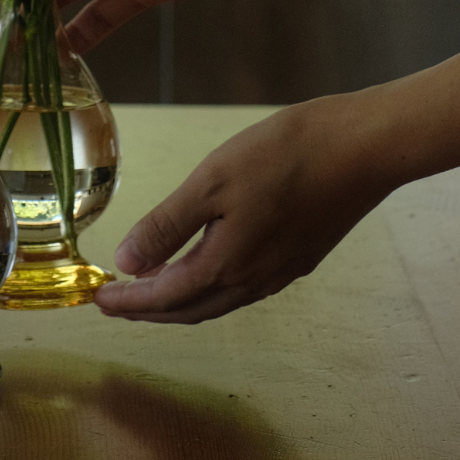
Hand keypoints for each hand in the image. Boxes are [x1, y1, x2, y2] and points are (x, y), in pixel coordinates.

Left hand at [94, 92, 396, 323]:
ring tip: (152, 289)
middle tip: (115, 302)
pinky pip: (243, 288)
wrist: (361, 149)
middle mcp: (254, 279)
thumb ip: (168, 225)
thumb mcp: (212, 181)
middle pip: (190, 309)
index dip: (128, 301)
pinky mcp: (300, 256)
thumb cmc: (285, 156)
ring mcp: (281, 271)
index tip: (97, 299)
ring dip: (180, 302)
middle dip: (148, 310)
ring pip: (218, 302)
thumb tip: (127, 263)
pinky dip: (212, 287)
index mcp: (227, 264)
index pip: (164, 297)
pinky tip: (207, 266)